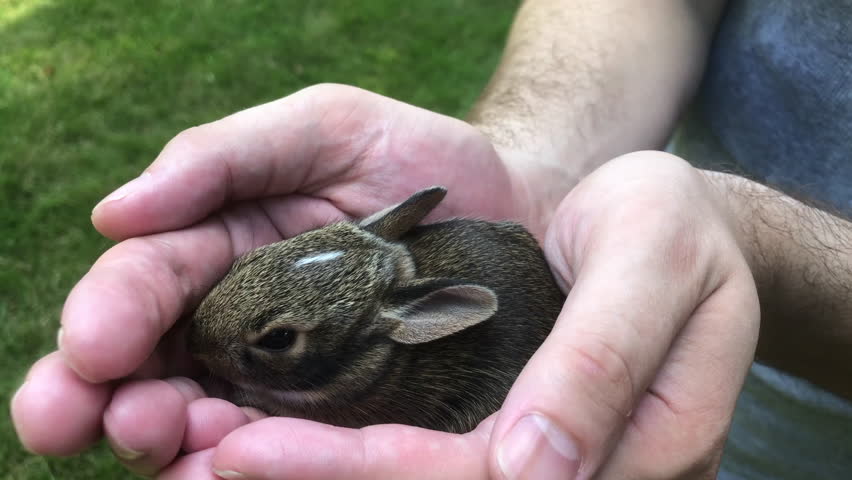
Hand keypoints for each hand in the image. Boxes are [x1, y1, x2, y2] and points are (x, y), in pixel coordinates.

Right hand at [11, 84, 565, 475]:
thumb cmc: (415, 159)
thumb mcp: (322, 127)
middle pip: (152, 370)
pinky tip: (230, 469)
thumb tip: (114, 214)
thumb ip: (222, 157)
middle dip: (112, 402)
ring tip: (171, 450)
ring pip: (206, 424)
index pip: (143, 285)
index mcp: (220, 249)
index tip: (91, 347)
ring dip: (173, 446)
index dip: (106, 316)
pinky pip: (285, 451)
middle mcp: (240, 321)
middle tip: (105, 421)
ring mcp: (290, 378)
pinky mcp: (342, 417)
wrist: (514, 209)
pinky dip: (248, 465)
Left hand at [164, 153, 758, 478]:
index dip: (364, 478)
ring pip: (401, 477)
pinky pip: (398, 447)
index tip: (245, 452)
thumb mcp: (654, 263)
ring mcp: (517, 451)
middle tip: (180, 451)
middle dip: (301, 479)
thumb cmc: (662, 227)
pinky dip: (316, 440)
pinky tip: (245, 419)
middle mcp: (552, 466)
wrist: (646, 219)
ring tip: (185, 441)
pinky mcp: (481, 424)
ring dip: (294, 467)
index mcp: (620, 445)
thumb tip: (529, 472)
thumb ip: (601, 362)